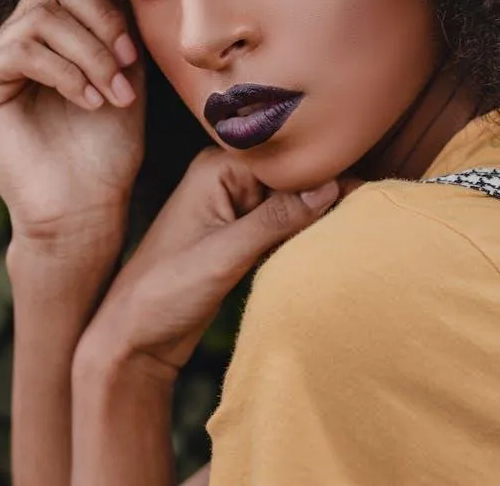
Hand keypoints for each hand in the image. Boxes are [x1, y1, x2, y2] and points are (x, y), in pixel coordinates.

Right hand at [0, 0, 145, 251]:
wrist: (89, 202)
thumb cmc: (110, 141)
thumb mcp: (126, 69)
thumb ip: (117, 21)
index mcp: (54, 31)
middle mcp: (20, 36)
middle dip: (100, 17)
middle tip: (128, 61)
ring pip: (44, 18)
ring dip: (91, 53)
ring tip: (113, 93)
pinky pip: (25, 49)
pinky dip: (67, 71)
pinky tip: (89, 100)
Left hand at [79, 147, 356, 376]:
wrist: (132, 339)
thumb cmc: (163, 292)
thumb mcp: (223, 255)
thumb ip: (276, 219)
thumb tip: (330, 186)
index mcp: (217, 169)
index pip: (285, 160)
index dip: (326, 172)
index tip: (367, 189)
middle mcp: (226, 179)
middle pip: (290, 177)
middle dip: (325, 192)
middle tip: (367, 208)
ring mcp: (233, 207)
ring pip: (290, 201)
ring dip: (315, 215)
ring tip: (355, 224)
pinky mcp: (239, 234)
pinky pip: (281, 225)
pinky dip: (302, 233)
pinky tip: (326, 240)